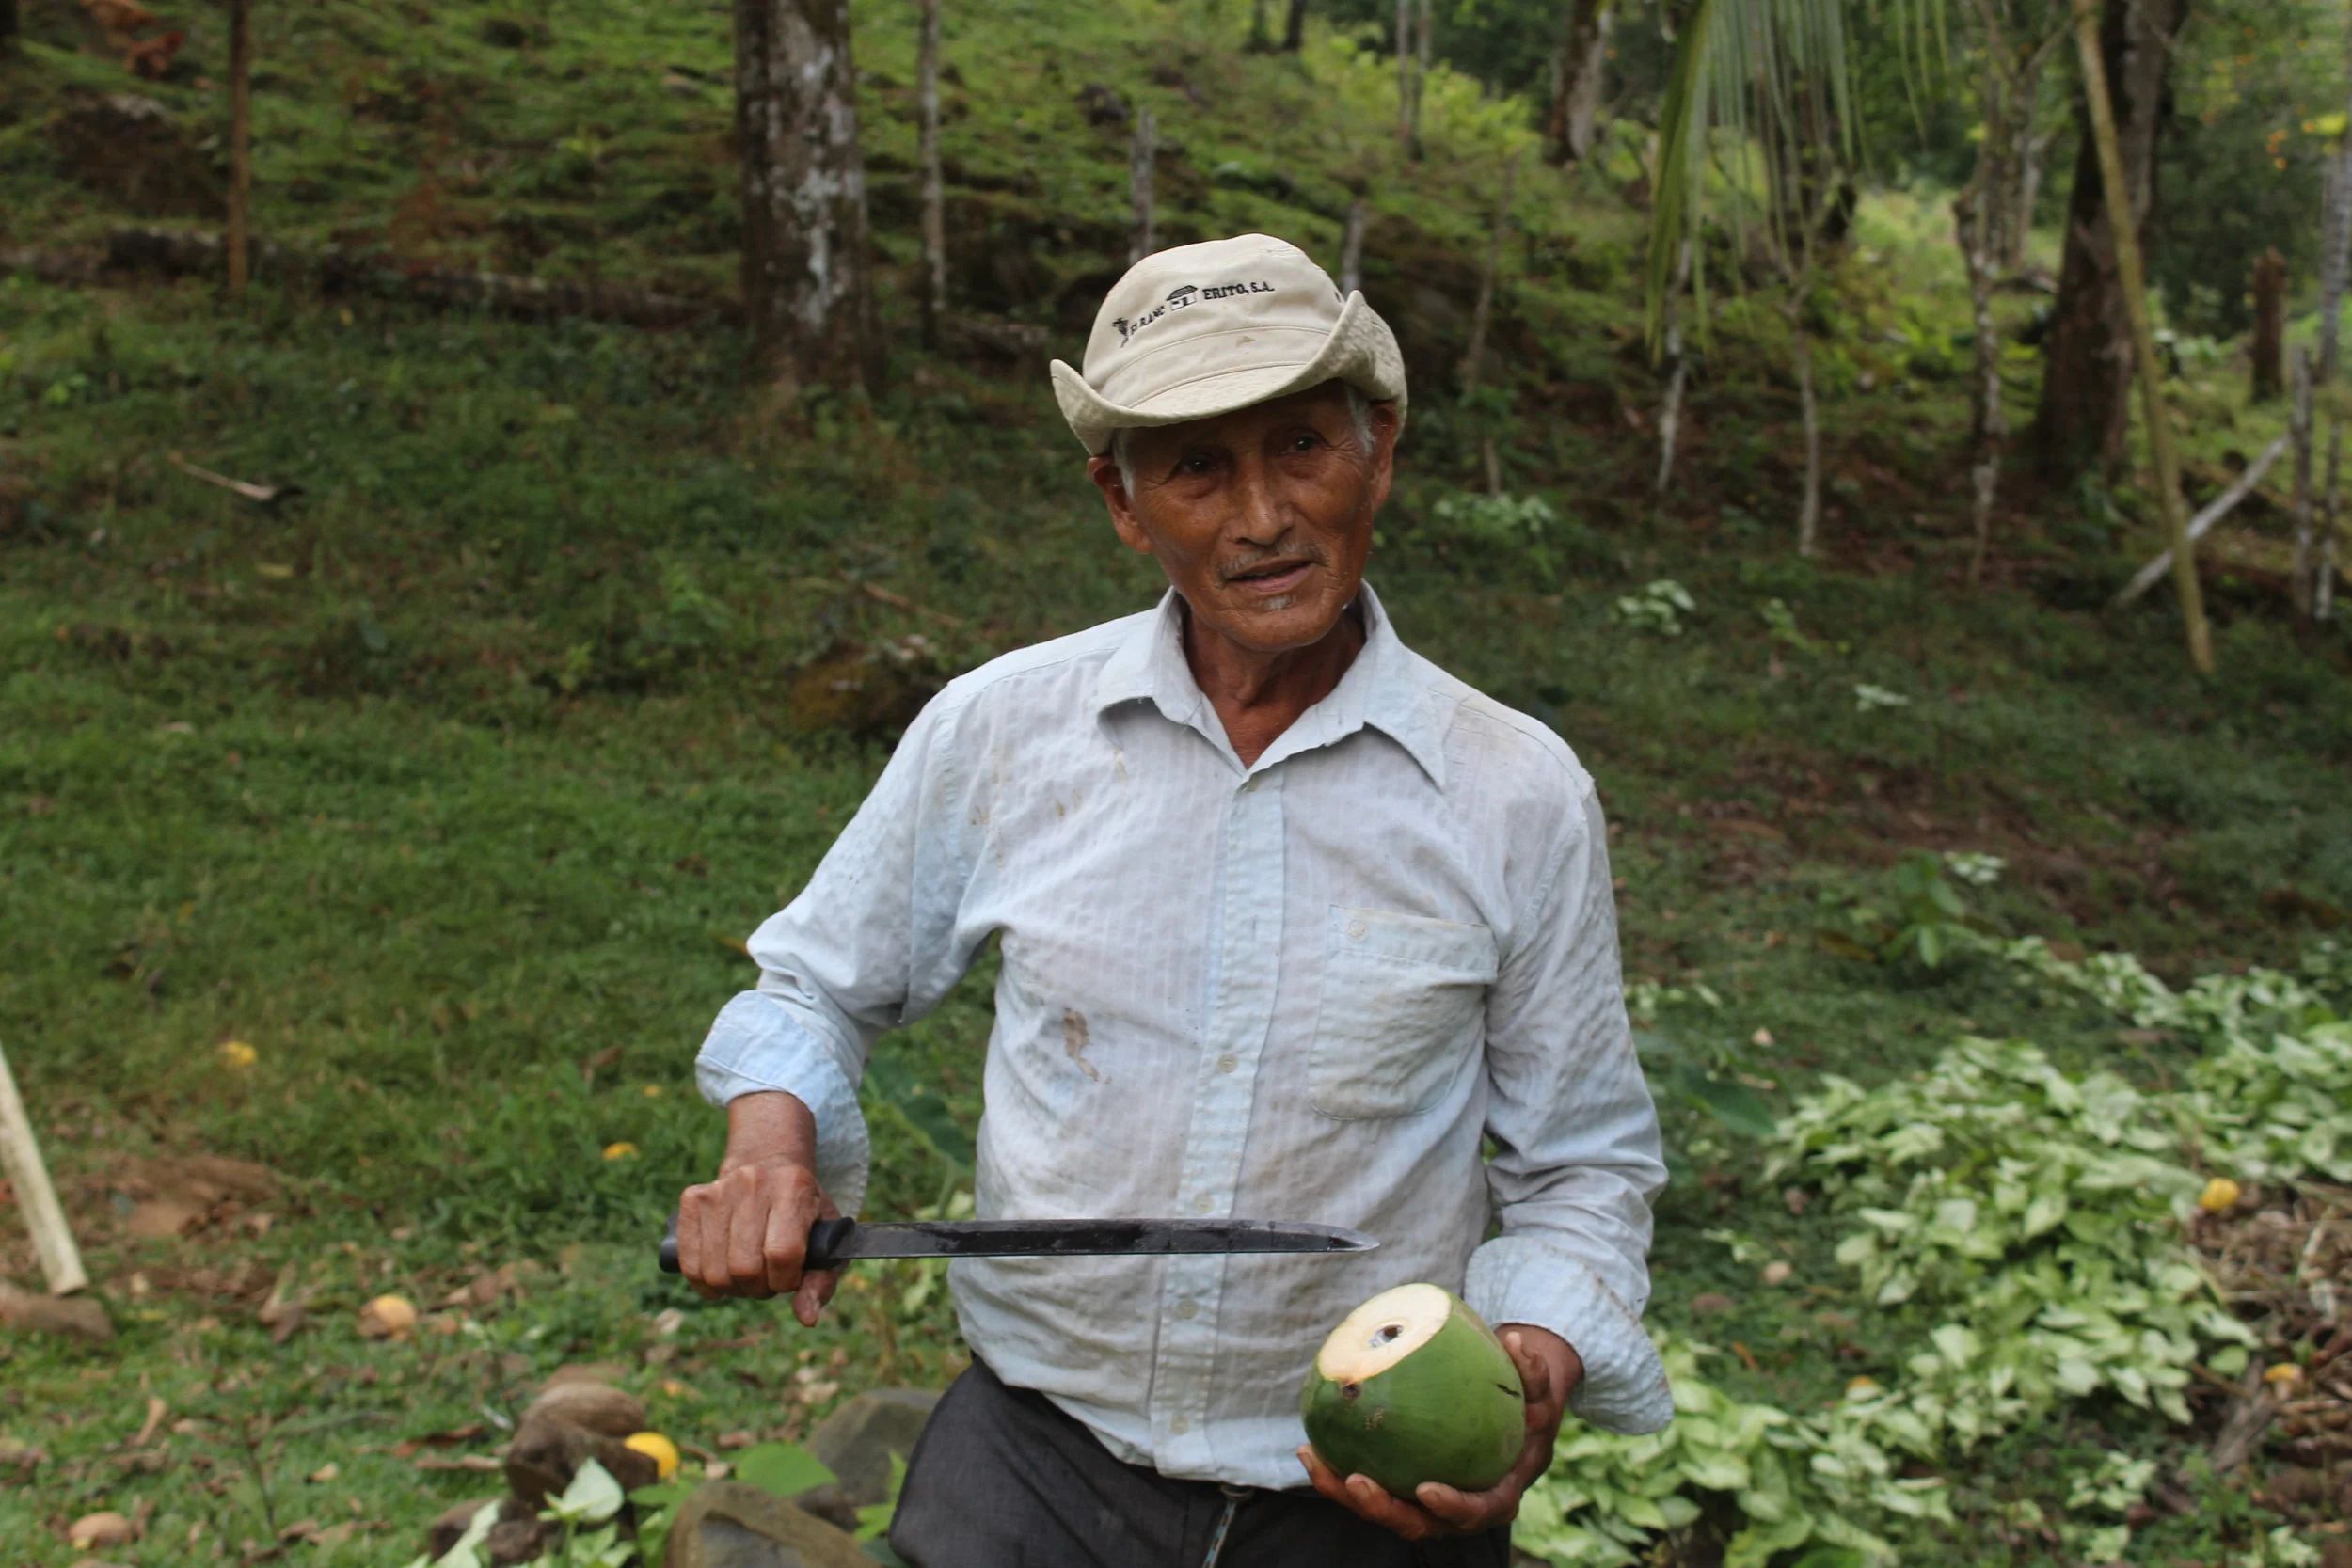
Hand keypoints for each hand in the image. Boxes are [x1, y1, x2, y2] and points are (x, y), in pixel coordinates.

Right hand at [673, 1091, 841, 1325]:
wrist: (769, 1166)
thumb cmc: (803, 1214)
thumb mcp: (826, 1242)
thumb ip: (821, 1281)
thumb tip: (806, 1318)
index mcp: (794, 1187)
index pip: (783, 1254)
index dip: (785, 1281)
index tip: (789, 1279)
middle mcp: (753, 1183)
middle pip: (745, 1267)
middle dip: (758, 1287)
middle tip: (767, 1279)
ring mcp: (718, 1190)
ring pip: (715, 1271)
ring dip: (732, 1288)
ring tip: (747, 1275)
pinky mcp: (692, 1199)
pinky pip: (689, 1263)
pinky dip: (704, 1283)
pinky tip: (721, 1276)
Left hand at [1298, 1324, 1579, 1541]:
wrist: (1510, 1426)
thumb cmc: (1526, 1411)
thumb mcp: (1539, 1394)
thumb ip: (1532, 1372)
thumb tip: (1515, 1339)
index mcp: (1496, 1495)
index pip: (1474, 1512)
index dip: (1451, 1507)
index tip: (1426, 1488)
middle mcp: (1456, 1510)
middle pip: (1417, 1523)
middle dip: (1383, 1509)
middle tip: (1356, 1481)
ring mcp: (1425, 1505)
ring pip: (1383, 1511)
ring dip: (1345, 1495)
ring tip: (1315, 1461)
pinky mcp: (1400, 1490)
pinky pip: (1368, 1489)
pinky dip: (1337, 1476)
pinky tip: (1309, 1448)